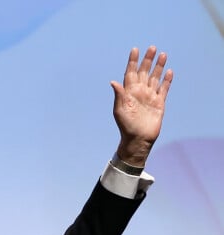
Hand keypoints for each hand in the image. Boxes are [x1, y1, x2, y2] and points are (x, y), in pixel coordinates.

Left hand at [110, 45, 173, 165]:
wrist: (138, 140)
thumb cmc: (126, 126)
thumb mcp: (120, 110)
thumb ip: (119, 95)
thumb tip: (113, 82)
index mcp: (129, 93)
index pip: (131, 73)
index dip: (133, 62)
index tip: (135, 50)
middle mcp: (139, 93)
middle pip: (144, 72)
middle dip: (147, 60)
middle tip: (152, 48)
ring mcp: (150, 97)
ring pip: (155, 78)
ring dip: (158, 67)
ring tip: (162, 54)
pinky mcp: (159, 103)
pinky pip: (163, 89)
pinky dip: (166, 80)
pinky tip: (168, 71)